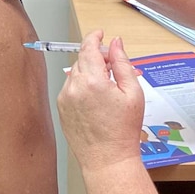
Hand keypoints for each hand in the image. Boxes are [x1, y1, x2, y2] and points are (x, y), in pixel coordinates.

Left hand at [57, 32, 144, 172]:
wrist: (107, 159)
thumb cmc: (123, 130)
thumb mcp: (133, 92)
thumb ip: (123, 63)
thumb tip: (116, 43)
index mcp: (93, 80)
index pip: (89, 47)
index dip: (95, 37)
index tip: (100, 34)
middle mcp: (74, 86)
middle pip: (82, 59)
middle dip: (96, 58)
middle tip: (113, 68)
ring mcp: (64, 98)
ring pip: (75, 73)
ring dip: (89, 73)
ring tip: (106, 89)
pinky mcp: (61, 108)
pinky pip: (70, 88)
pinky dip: (81, 87)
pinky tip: (96, 102)